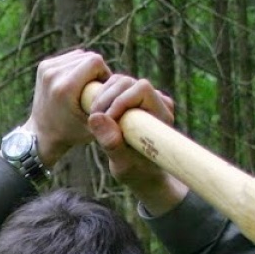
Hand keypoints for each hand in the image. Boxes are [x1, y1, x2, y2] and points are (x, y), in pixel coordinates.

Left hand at [22, 49, 110, 165]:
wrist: (42, 134)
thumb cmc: (72, 132)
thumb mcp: (96, 123)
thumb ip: (110, 105)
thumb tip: (126, 85)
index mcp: (65, 88)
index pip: (95, 61)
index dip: (104, 73)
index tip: (102, 89)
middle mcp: (53, 74)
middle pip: (87, 56)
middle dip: (96, 70)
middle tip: (95, 89)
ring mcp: (46, 69)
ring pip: (79, 55)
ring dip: (87, 67)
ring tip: (87, 86)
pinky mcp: (43, 66)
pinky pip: (69, 58)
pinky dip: (77, 66)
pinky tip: (77, 82)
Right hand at [86, 75, 187, 213]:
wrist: (142, 172)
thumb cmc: (136, 172)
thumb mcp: (122, 164)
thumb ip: (111, 143)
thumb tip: (95, 118)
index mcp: (162, 115)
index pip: (142, 89)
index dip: (121, 100)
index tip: (106, 120)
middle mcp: (157, 101)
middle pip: (128, 82)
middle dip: (107, 98)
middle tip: (93, 118)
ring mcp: (145, 97)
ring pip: (119, 81)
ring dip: (101, 96)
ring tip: (93, 117)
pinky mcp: (132, 98)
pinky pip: (114, 85)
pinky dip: (101, 96)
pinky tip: (95, 113)